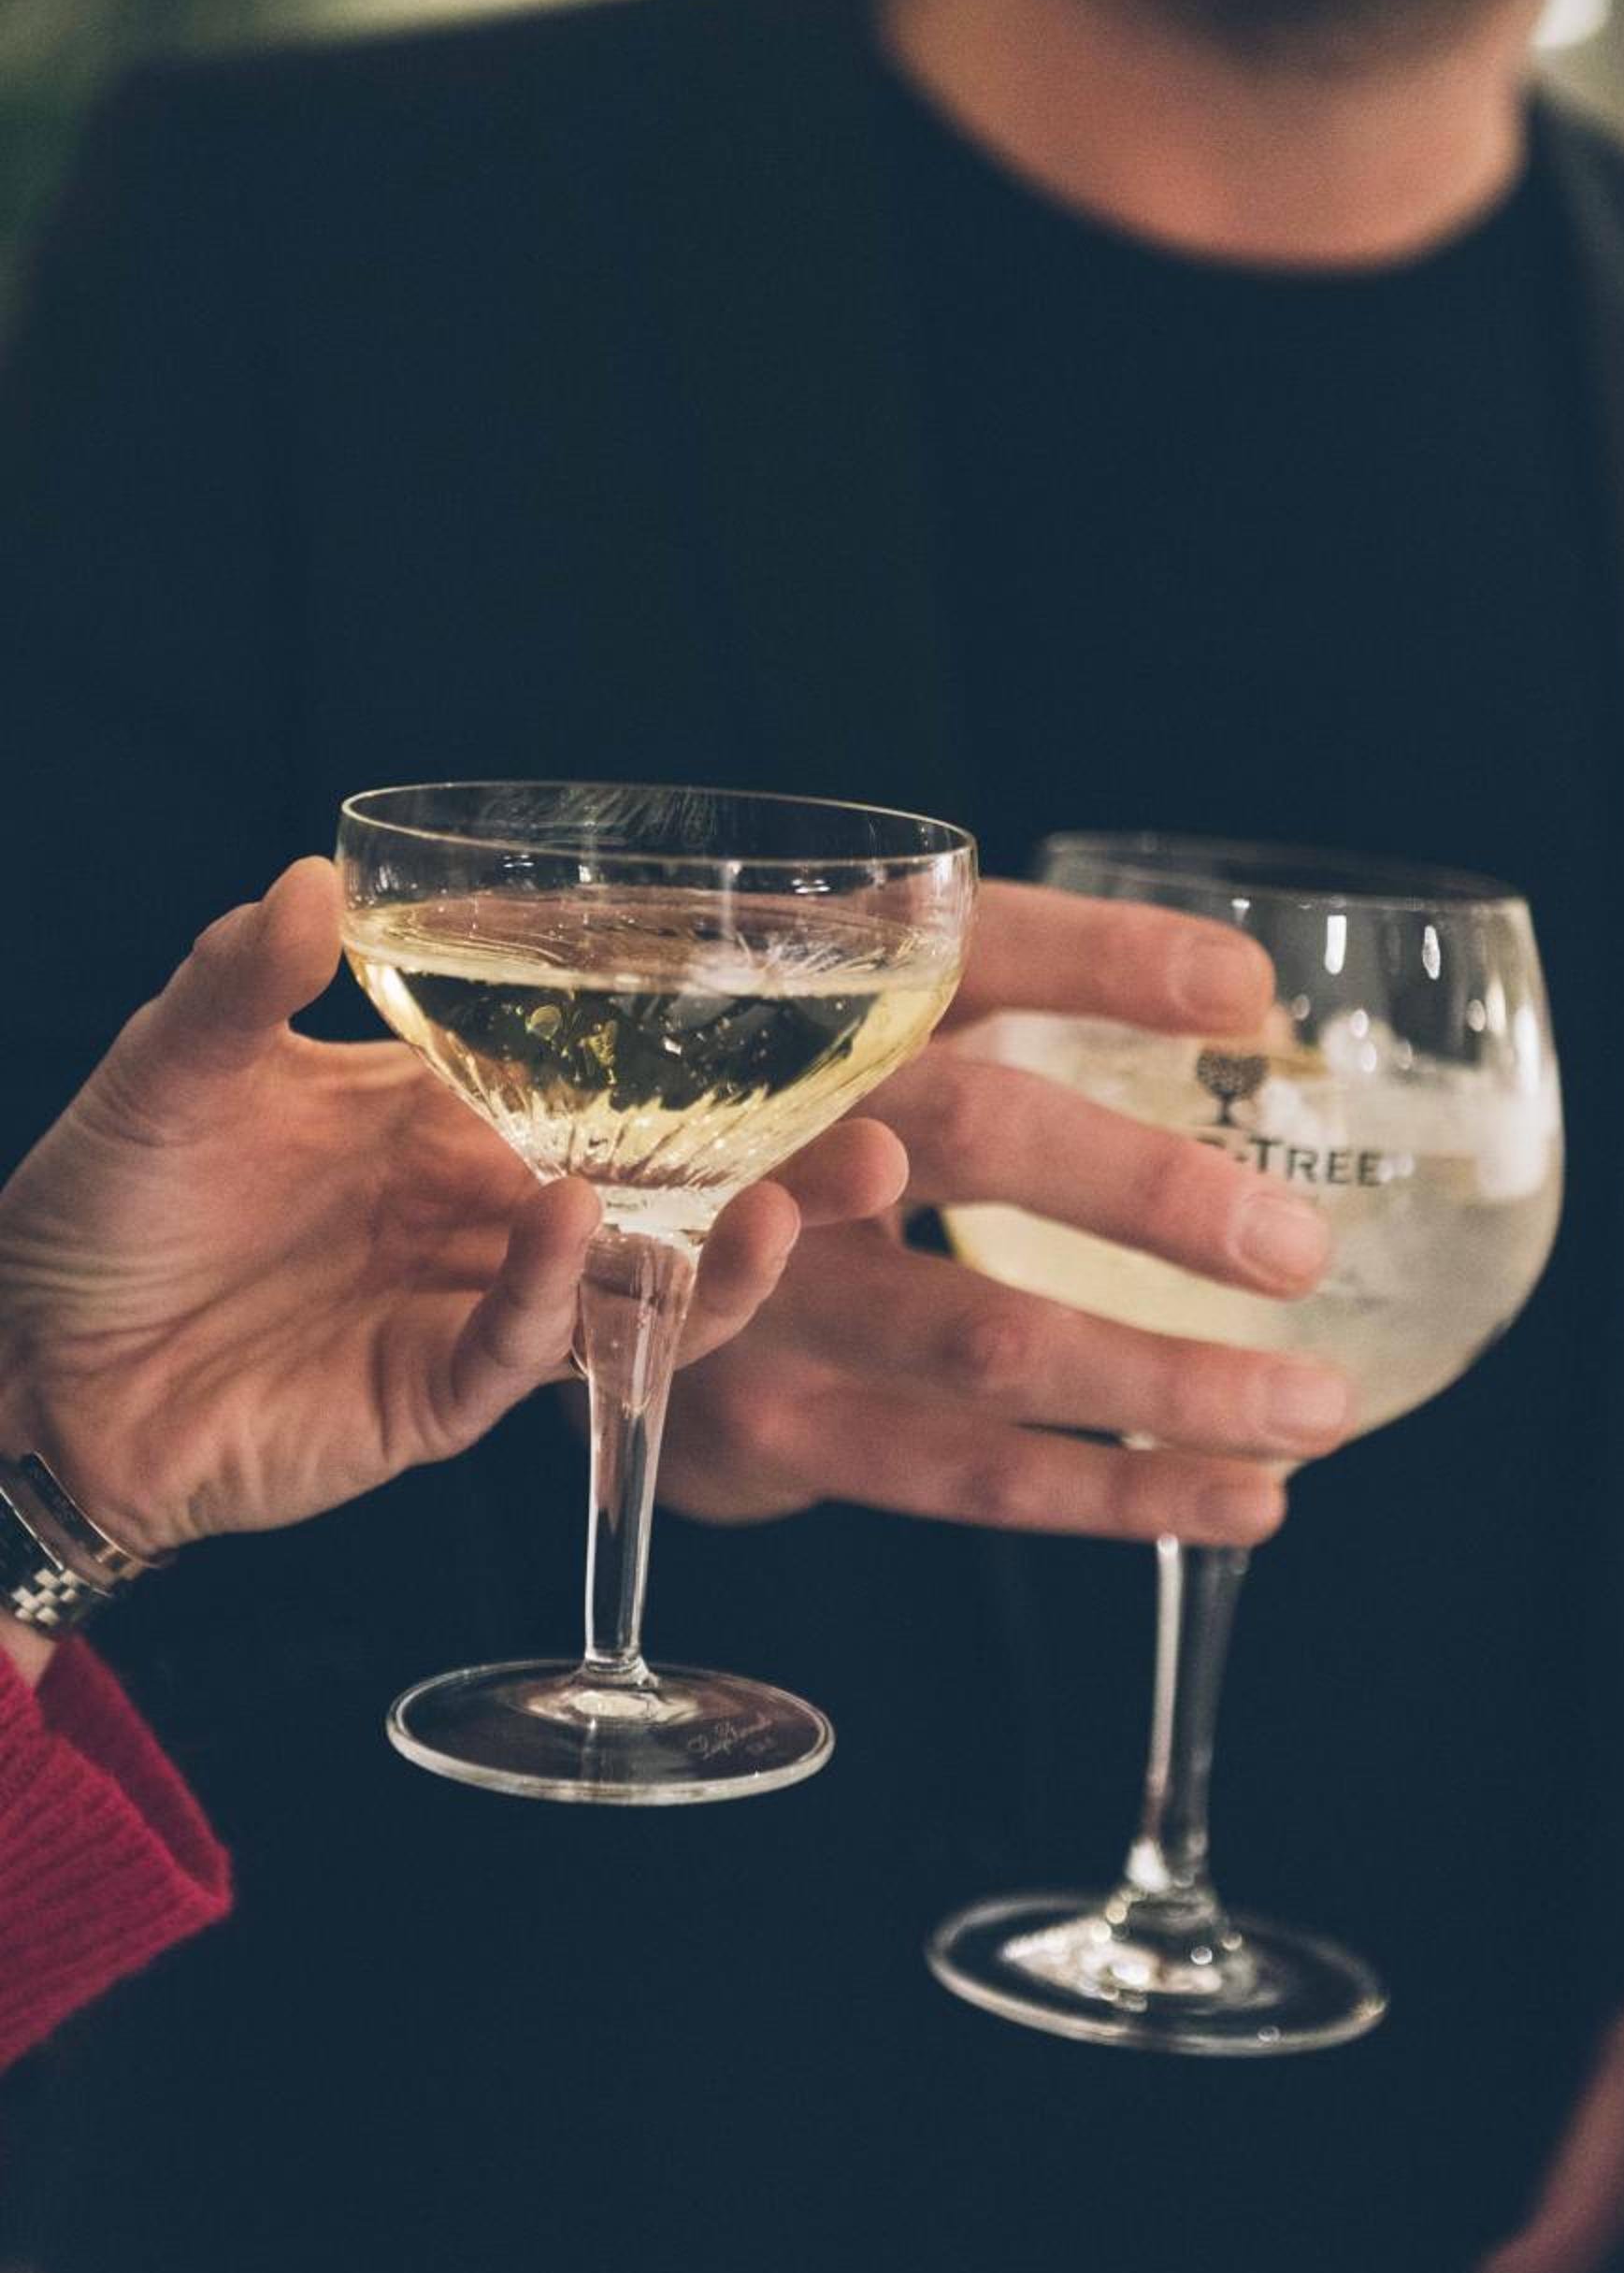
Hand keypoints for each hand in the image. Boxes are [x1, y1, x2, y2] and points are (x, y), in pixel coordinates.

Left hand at [0, 860, 905, 1563]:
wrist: (16, 1362)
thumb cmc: (98, 1205)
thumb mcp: (171, 1064)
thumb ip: (246, 977)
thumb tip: (315, 870)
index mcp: (443, 1120)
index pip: (606, 1086)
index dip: (709, 1069)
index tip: (814, 1024)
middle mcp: (477, 1215)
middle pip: (659, 1201)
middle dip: (775, 1183)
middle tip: (887, 1154)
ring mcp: (460, 1313)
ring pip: (621, 1296)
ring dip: (710, 1261)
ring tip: (785, 1210)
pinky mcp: (419, 1403)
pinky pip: (512, 1356)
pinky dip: (552, 1299)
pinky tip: (577, 1232)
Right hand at [660, 878, 1348, 1542]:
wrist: (575, 1270)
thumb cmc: (789, 1124)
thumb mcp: (875, 1022)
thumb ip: (1040, 987)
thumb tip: (1249, 997)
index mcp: (811, 999)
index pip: (966, 948)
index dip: (1103, 962)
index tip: (1238, 996)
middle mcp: (769, 1126)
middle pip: (969, 1135)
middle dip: (1148, 1196)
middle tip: (1297, 1246)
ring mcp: (755, 1289)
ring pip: (985, 1338)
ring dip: (1167, 1382)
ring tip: (1314, 1405)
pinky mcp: (766, 1428)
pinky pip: (962, 1475)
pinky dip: (1114, 1493)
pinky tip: (1237, 1496)